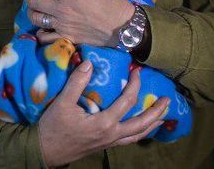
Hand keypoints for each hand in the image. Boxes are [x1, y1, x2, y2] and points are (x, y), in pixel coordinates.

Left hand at [23, 0, 134, 46]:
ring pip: (35, 17)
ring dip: (30, 10)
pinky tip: (42, 26)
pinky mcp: (66, 37)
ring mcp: (62, 24)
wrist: (124, 28)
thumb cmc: (115, 3)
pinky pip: (45, 36)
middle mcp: (61, 8)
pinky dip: (40, 31)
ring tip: (33, 6)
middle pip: (33, 0)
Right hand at [38, 60, 168, 166]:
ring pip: (137, 135)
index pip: (127, 102)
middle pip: (141, 124)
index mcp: (104, 123)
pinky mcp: (105, 145)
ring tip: (163, 116)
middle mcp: (111, 134)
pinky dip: (139, 133)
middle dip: (156, 111)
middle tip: (168, 100)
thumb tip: (91, 63)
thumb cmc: (53, 127)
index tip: (137, 71)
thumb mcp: (63, 103)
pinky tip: (141, 128)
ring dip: (151, 125)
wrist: (45, 151)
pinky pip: (128, 139)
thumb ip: (77, 82)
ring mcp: (109, 142)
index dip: (135, 85)